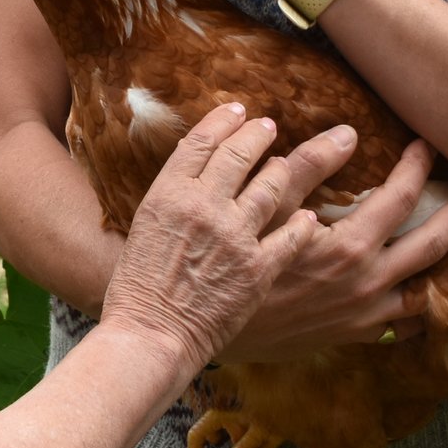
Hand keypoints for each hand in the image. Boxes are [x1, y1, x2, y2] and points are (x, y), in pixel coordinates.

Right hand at [97, 105, 343, 371]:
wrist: (150, 336)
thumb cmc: (138, 288)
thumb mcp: (145, 228)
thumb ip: (173, 197)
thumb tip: (197, 171)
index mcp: (168, 193)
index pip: (201, 141)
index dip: (222, 121)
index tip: (236, 111)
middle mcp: (203, 206)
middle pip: (239, 153)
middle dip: (257, 134)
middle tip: (268, 125)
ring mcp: (234, 236)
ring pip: (271, 186)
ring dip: (281, 168)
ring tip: (286, 162)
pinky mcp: (258, 269)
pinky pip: (292, 235)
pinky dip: (302, 223)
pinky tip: (309, 217)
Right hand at [216, 138, 447, 361]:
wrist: (207, 324)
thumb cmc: (235, 262)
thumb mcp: (266, 208)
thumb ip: (307, 167)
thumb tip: (346, 134)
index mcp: (350, 247)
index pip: (401, 198)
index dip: (418, 166)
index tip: (428, 145)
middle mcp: (368, 284)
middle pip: (433, 244)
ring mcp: (366, 315)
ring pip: (429, 289)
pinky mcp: (355, 336)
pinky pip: (405, 325)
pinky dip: (423, 307)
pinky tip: (427, 293)